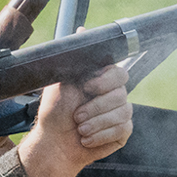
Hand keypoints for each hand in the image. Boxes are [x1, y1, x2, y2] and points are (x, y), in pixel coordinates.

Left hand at [15, 63, 131, 176]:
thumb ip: (76, 61)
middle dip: (96, 107)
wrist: (54, 143)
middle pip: (121, 93)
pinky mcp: (122, 132)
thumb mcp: (62, 82)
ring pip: (122, 112)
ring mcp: (119, 114)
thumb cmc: (55, 113)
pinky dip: (101, 136)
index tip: (86, 88)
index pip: (118, 73)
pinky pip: (122, 129)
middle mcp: (112, 96)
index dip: (105, 81)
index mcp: (100, 80)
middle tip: (77, 115)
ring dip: (96, 123)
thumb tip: (83, 33)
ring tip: (80, 129)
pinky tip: (87, 139)